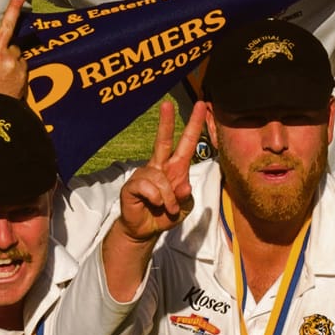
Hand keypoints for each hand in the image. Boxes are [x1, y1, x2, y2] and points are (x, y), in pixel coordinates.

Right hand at [116, 100, 205, 243]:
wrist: (145, 230)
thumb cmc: (165, 215)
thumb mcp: (184, 209)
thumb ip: (187, 199)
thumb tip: (184, 187)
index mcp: (175, 168)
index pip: (186, 142)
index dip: (194, 125)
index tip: (201, 106)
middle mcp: (159, 166)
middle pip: (163, 141)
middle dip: (166, 122)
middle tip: (167, 104)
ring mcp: (145, 174)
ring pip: (160, 178)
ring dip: (168, 198)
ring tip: (166, 208)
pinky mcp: (133, 185)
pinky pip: (148, 187)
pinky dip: (156, 199)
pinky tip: (153, 204)